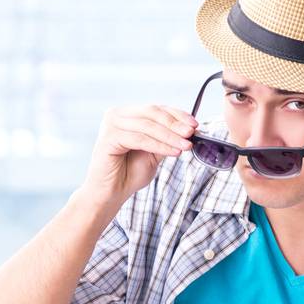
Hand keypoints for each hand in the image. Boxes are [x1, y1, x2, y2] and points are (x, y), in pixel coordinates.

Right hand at [78, 102, 195, 211]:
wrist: (110, 194)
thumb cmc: (128, 174)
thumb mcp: (154, 153)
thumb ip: (167, 139)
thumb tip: (190, 130)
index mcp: (127, 114)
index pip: (156, 109)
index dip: (177, 115)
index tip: (195, 124)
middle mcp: (116, 114)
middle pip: (152, 113)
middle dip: (175, 124)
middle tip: (192, 133)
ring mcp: (110, 124)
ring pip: (148, 126)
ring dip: (170, 136)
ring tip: (186, 146)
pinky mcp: (108, 137)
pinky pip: (140, 139)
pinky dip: (159, 145)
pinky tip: (173, 152)